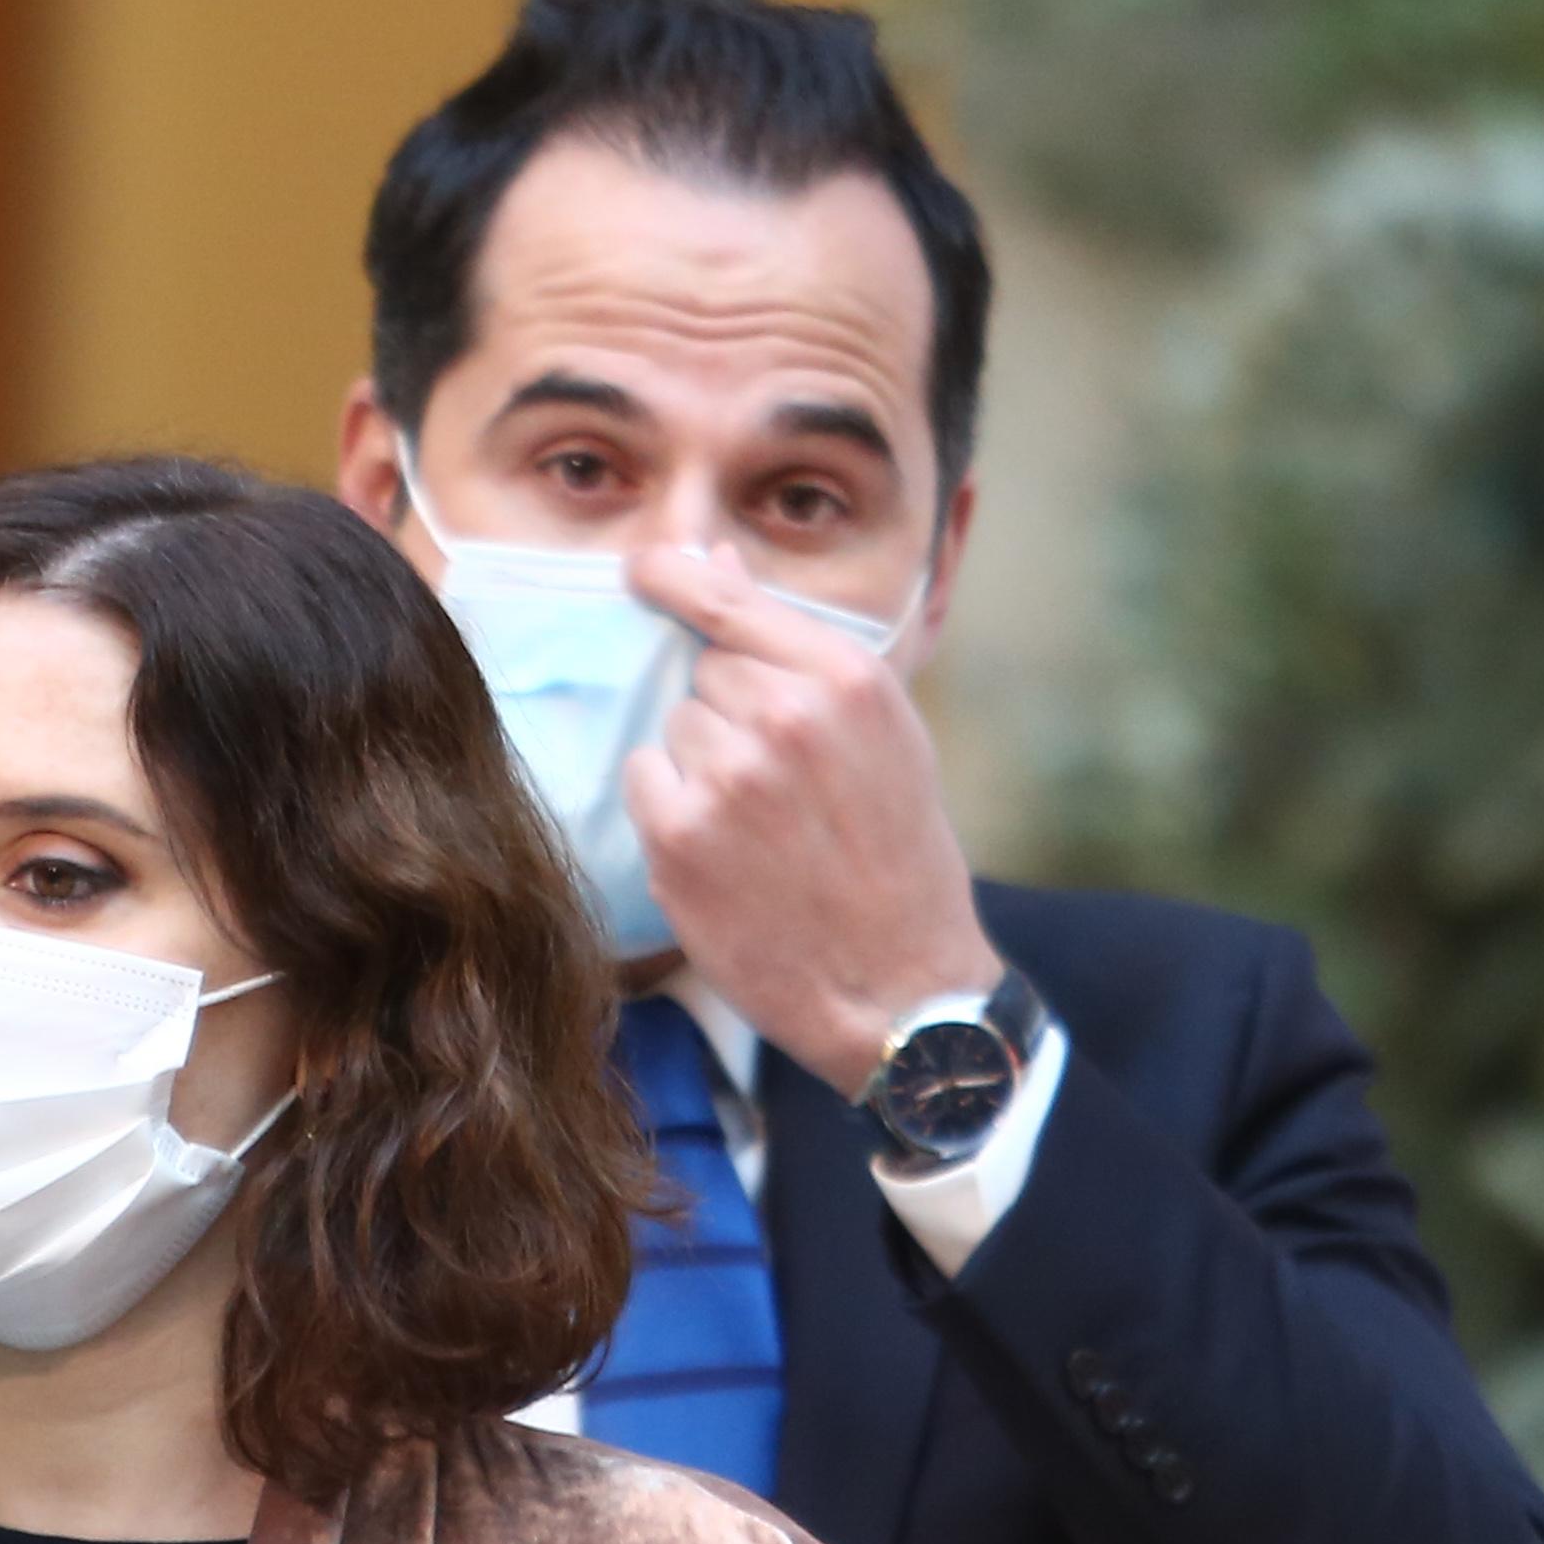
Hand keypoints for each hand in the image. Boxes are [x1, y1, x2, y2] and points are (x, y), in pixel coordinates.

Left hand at [619, 543, 993, 1093]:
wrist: (900, 987)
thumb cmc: (898, 855)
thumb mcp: (881, 734)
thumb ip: (794, 645)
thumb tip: (711, 556)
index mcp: (846, 678)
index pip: (728, 599)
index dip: (676, 577)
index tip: (643, 569)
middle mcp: (784, 715)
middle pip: (702, 671)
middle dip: (728, 712)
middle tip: (781, 781)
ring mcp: (726, 776)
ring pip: (673, 726)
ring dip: (699, 764)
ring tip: (762, 823)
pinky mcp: (677, 836)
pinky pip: (643, 778)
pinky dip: (669, 808)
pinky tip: (724, 850)